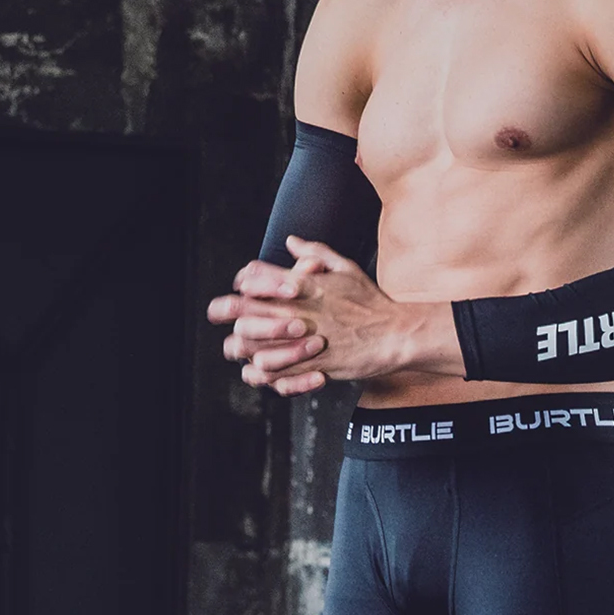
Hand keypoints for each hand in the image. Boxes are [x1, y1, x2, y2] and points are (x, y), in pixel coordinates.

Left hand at [206, 237, 456, 394]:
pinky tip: (256, 369)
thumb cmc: (372, 302)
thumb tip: (291, 242)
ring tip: (236, 345)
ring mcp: (306, 340)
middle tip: (216, 311)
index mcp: (306, 286)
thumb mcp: (345, 268)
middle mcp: (302, 312)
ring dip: (243, 344)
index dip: (243, 281)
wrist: (396, 335)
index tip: (239, 287)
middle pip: (250, 310)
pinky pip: (279, 372)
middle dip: (228, 310)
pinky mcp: (315, 365)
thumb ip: (316, 253)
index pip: (260, 277)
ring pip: (258, 345)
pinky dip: (264, 372)